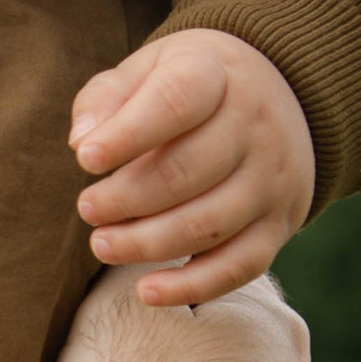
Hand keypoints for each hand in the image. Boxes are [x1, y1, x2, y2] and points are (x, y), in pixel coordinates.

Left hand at [70, 27, 314, 305]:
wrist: (277, 94)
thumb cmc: (189, 86)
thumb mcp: (149, 69)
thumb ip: (107, 98)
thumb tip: (81, 141)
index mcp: (217, 76)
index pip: (176, 102)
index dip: (128, 134)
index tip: (86, 159)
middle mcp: (256, 127)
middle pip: (188, 171)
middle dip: (127, 198)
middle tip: (87, 208)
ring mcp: (272, 179)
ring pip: (209, 224)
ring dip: (147, 244)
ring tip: (102, 244)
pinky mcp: (279, 224)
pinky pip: (240, 266)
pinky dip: (192, 287)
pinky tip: (146, 292)